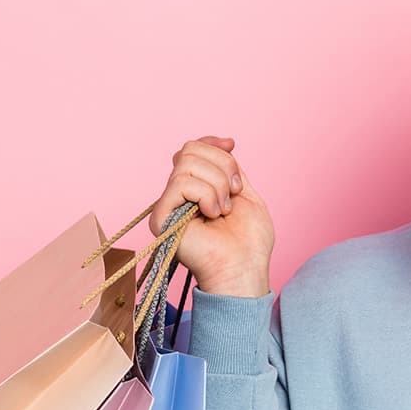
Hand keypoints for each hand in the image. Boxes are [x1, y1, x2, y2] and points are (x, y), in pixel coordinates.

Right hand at [150, 135, 274, 295]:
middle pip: (189, 149)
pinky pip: (181, 184)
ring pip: (186, 163)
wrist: (245, 268)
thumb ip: (229, 168)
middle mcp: (178, 194)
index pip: (193, 148)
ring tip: (223, 209)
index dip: (212, 143)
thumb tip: (224, 142)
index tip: (232, 145)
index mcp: (196, 188)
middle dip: (222, 165)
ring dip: (217, 184)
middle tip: (234, 193)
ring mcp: (168, 205)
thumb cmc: (249, 241)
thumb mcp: (245, 193)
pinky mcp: (161, 218)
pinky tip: (212, 215)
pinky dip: (206, 195)